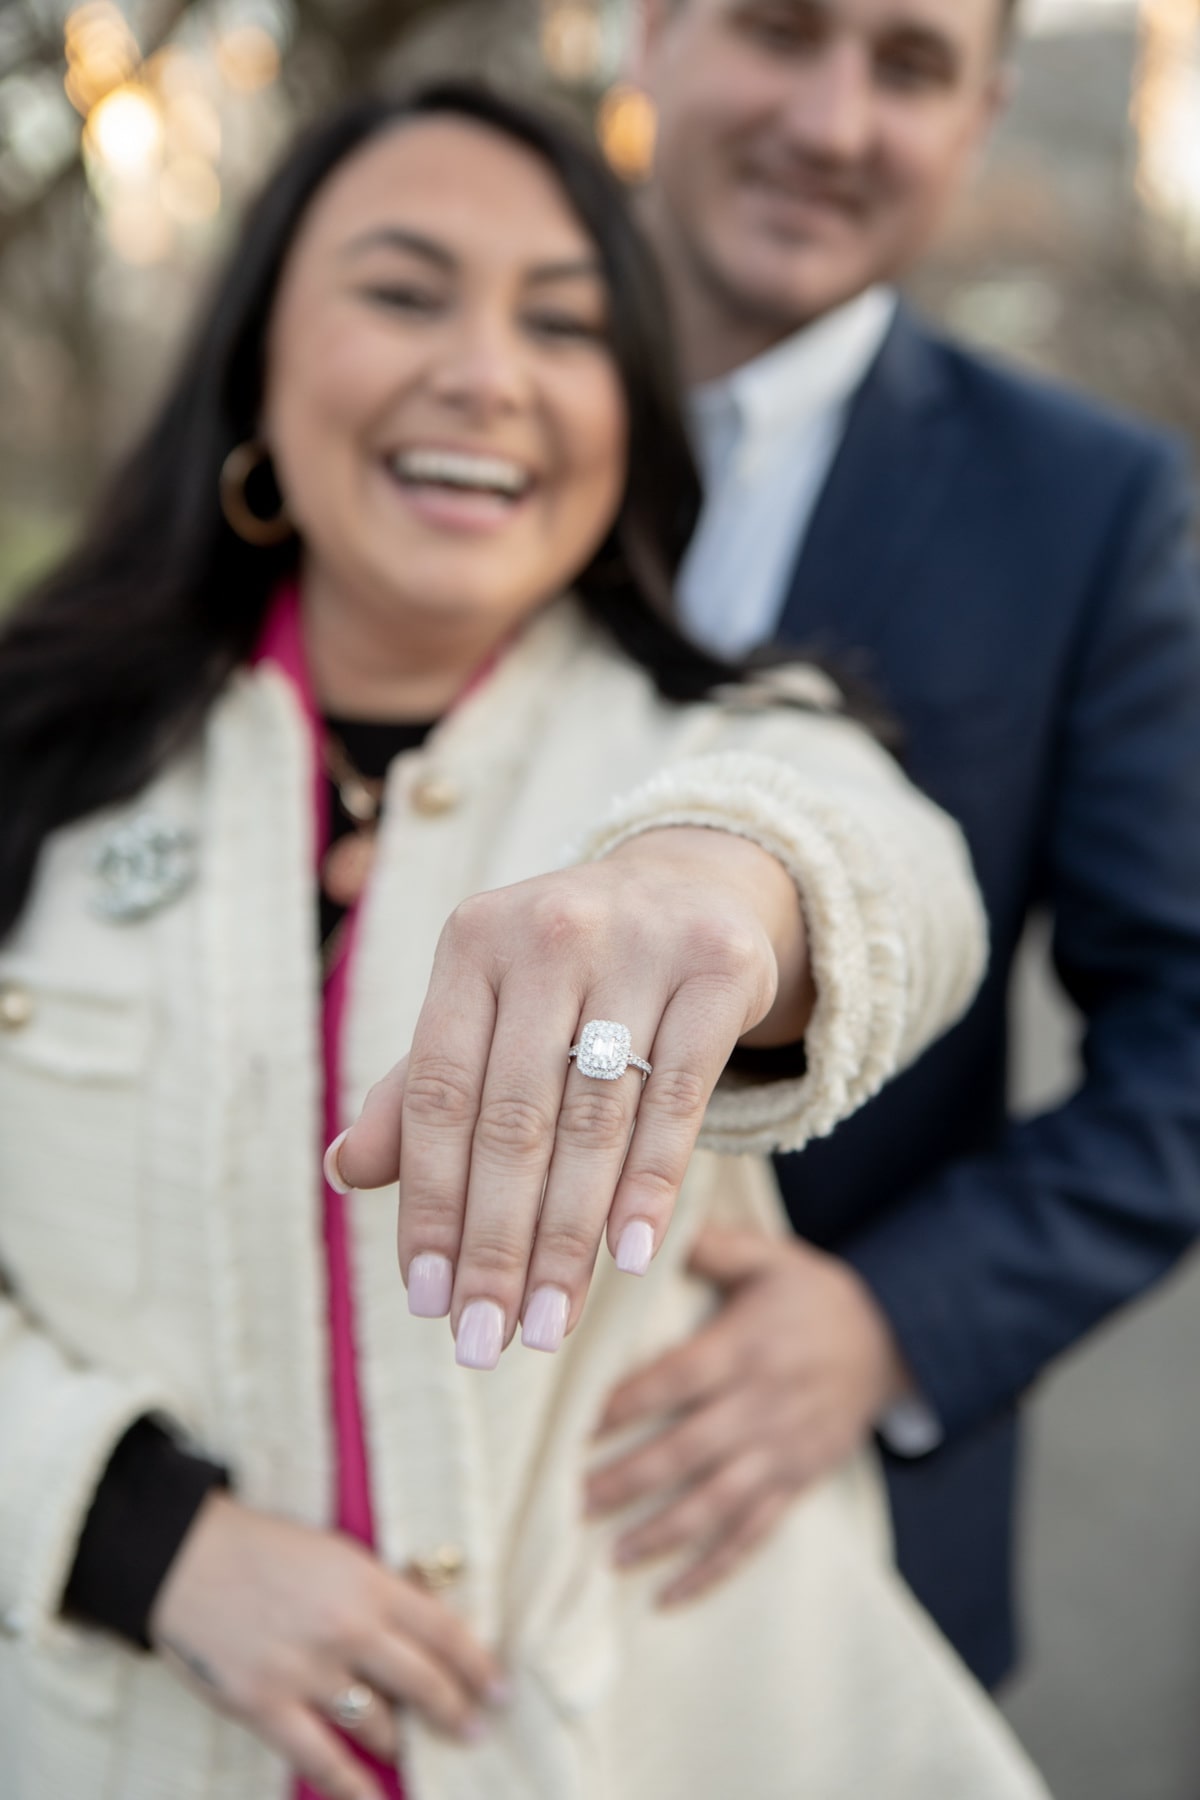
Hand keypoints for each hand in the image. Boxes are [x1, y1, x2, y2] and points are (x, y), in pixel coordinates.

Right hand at [149, 1494, 506, 1799]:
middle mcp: (348, 1629)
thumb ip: (377, 1591)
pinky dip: (351, 1786)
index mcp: (369, 1584)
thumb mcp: (335, 1552)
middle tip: (473, 1731)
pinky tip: (372, 1799)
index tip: (500, 1691)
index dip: (479, 1666)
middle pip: (422, 1682)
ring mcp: (307, 1672)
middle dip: (454, 1712)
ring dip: (398, 1741)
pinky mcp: (265, 1705)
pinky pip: (321, 1759)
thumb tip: (421, 1625)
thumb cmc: (262, 1548)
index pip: (444, 1631)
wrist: (185, 1556)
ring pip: (377, 1723)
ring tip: (407, 1749)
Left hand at [334, 828, 813, 1370]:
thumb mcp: (488, 1012)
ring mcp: (640, 943)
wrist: (690, 890)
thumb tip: (343, 1171)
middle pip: (514, 1119)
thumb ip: (422, 1091)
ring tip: (547, 1325)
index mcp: (472, 942)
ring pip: (595, 1120)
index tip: (425, 1298)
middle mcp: (550, 931)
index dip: (427, 1201)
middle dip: (496, 1244)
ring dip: (568, 1239)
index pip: (440, 1094)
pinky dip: (651, 1186)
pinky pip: (678, 1098)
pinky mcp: (718, 965)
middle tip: (484, 1340)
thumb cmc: (566, 975)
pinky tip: (627, 1259)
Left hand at [585, 1225, 910, 1606]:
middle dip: (626, 1479)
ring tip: (607, 1555)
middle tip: (568, 1500)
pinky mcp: (797, 1483)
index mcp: (748, 1348)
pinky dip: (712, 1570)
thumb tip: (646, 1229)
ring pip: (716, 1503)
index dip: (626, 1403)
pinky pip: (753, 1534)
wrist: (894, 1340)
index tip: (574, 1424)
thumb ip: (711, 1245)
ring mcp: (783, 1451)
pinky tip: (667, 1597)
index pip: (678, 1379)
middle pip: (687, 1450)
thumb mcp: (770, 1256)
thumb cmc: (812, 1295)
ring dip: (660, 1533)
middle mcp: (764, 1405)